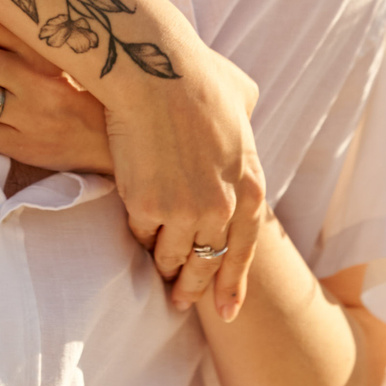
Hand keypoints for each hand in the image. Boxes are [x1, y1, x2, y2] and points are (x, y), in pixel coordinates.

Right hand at [104, 36, 266, 322]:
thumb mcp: (242, 98)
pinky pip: (140, 232)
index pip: (245, 250)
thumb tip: (242, 114)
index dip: (233, 284)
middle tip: (181, 301)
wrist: (156, 73)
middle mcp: (222, 207)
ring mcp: (184, 211)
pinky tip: (135, 226)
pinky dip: (137, 231)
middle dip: (194, 287)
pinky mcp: (147, 207)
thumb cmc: (198, 76)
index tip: (227, 312)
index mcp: (250, 184)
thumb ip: (244, 119)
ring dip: (163, 263)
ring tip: (156, 269)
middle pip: (208, 262)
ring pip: (171, 256)